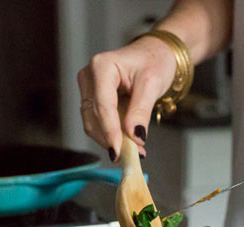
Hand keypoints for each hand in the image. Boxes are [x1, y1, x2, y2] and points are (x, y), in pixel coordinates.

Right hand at [77, 37, 175, 160]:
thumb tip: (135, 137)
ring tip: (135, 149)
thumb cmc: (154, 61)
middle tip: (133, 155)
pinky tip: (129, 141)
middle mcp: (89, 76)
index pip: (102, 105)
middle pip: (93, 117)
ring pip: (93, 124)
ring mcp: (88, 88)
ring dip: (112, 139)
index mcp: (102, 66)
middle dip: (112, 138)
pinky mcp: (92, 99)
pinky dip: (112, 135)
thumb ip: (141, 112)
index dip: (110, 131)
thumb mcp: (152, 85)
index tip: (118, 151)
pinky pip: (98, 123)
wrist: (155, 54)